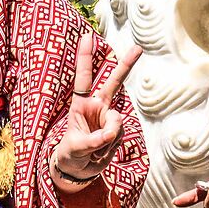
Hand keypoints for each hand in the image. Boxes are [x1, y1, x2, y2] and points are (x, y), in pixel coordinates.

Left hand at [49, 30, 141, 190]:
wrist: (79, 171)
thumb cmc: (70, 155)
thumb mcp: (75, 148)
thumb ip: (93, 139)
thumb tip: (112, 132)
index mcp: (81, 105)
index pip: (83, 79)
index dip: (84, 59)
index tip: (87, 37)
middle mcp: (97, 108)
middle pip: (114, 84)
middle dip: (126, 66)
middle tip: (138, 49)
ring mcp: (109, 120)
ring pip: (116, 125)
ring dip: (104, 142)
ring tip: (91, 152)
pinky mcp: (117, 132)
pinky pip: (119, 138)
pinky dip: (108, 150)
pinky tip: (99, 154)